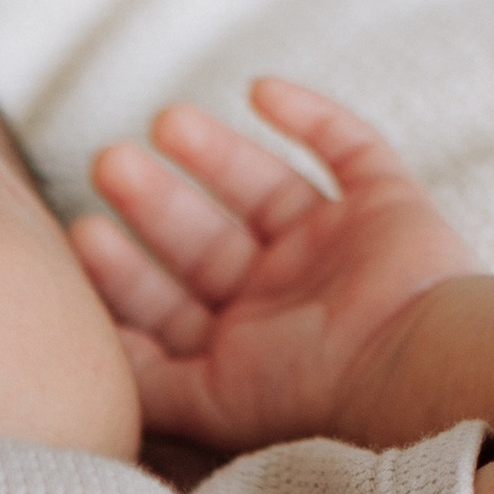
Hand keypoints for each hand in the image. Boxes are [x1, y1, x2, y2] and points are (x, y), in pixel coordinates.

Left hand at [70, 80, 480, 454]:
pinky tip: (261, 90)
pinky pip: (348, 149)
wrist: (409, 365)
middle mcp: (285, 300)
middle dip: (155, 202)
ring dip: (215, 154)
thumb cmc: (306, 393)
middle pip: (204, 240)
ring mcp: (336, 251)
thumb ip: (146, 382)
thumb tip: (86, 358)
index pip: (168, 302)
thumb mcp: (204, 402)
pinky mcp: (387, 207)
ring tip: (165, 120)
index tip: (83, 233)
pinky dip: (310, 116)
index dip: (123, 270)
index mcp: (242, 350)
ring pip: (262, 188)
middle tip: (109, 162)